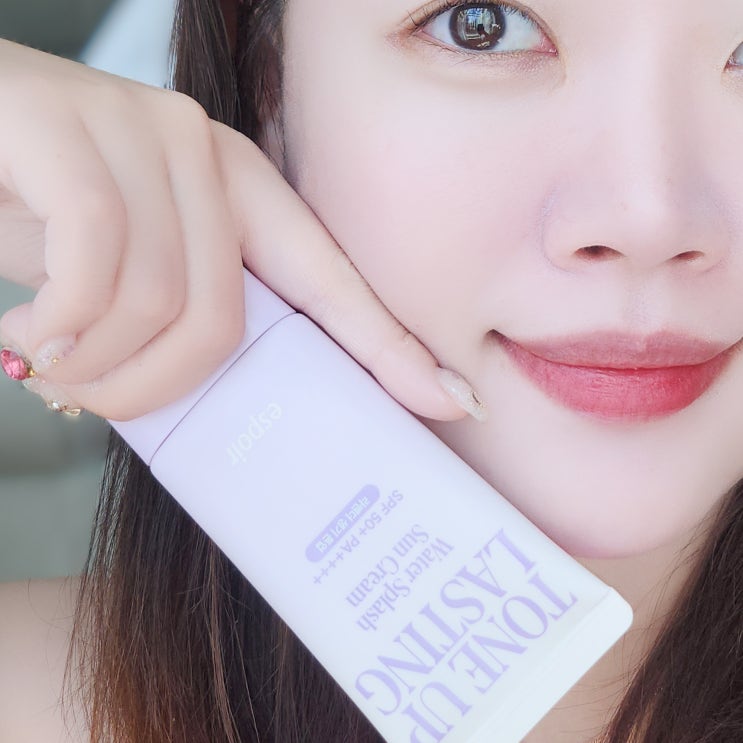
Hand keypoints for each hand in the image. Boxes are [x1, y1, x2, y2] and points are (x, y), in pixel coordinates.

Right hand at [0, 41, 475, 422]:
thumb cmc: (37, 213)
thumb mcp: (121, 272)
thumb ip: (175, 316)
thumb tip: (199, 401)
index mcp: (240, 192)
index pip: (334, 281)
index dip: (395, 348)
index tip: (458, 406)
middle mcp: (205, 151)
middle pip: (220, 321)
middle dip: (149, 389)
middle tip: (87, 394)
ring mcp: (143, 129)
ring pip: (155, 304)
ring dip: (92, 365)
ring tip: (48, 357)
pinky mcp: (69, 126)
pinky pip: (92, 268)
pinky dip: (57, 325)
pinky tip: (23, 329)